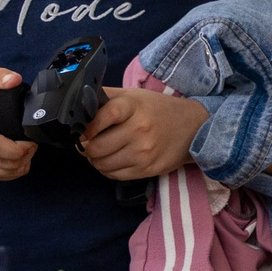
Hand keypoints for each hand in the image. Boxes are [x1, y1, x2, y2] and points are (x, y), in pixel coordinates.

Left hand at [78, 89, 209, 181]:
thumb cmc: (158, 109)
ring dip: (95, 160)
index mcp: (134, 107)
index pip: (103, 117)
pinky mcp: (148, 169)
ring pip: (102, 164)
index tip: (81, 131)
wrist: (194, 127)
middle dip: (86, 147)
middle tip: (88, 144)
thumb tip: (77, 103)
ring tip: (100, 152)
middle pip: (96, 147)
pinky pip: (115, 175)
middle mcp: (140, 130)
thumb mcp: (134, 95)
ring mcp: (144, 152)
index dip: (86, 127)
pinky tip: (113, 160)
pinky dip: (107, 170)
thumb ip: (106, 96)